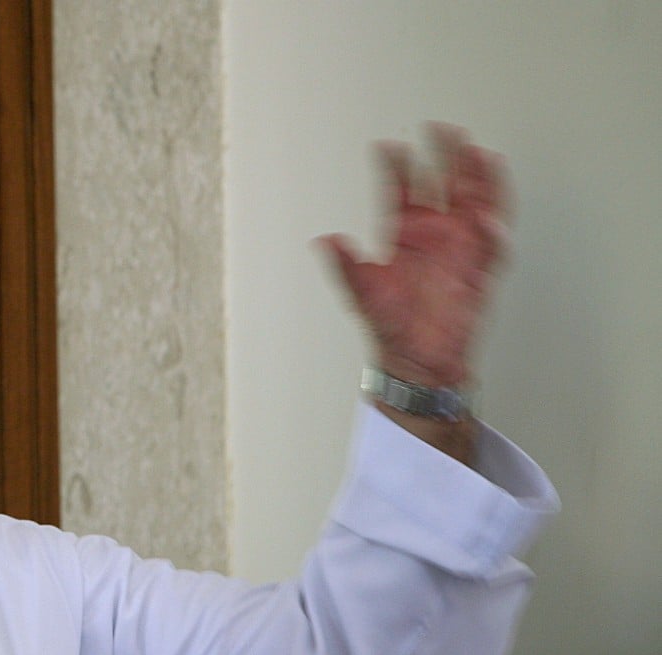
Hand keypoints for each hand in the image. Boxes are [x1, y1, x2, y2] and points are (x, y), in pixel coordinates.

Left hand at [319, 123, 509, 387]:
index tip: (387, 146)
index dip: (394, 170)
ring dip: (477, 180)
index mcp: (404, 237)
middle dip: (444, 157)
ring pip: (473, 204)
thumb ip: (346, 266)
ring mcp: (459, 250)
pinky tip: (489, 215)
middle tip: (441, 129)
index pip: (400, 193)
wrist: (419, 360)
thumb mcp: (361, 294)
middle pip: (443, 187)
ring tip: (477, 153)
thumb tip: (325, 240)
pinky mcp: (479, 270)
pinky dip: (494, 230)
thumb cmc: (391, 328)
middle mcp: (434, 237)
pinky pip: (492, 245)